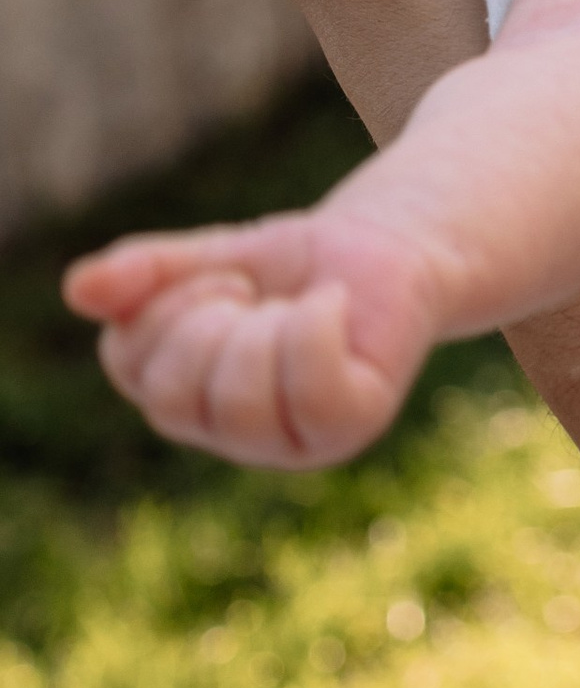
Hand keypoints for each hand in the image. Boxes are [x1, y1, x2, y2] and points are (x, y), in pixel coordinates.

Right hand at [64, 205, 440, 469]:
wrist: (394, 247)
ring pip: (239, 399)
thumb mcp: (215, 256)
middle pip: (176, 396)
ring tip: (296, 304)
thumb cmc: (299, 266)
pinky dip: (317, 324)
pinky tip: (333, 301)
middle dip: (212, 318)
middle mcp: (233, 434)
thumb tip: (76, 289)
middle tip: (258, 292)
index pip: (131, 365)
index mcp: (187, 398)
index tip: (222, 277)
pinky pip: (311, 389)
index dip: (169, 302)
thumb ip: (150, 275)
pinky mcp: (351, 425)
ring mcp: (293, 440)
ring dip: (264, 325)